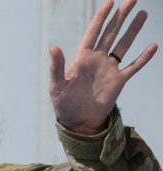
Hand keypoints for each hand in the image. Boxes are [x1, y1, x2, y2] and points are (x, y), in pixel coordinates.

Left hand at [50, 0, 157, 133]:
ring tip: (142, 13)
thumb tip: (53, 47)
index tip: (110, 1)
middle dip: (120, 16)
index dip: (101, 16)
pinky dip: (143, 58)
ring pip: (124, 45)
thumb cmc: (63, 105)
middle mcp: (97, 59)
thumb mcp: (56, 85)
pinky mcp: (118, 81)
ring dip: (133, 30)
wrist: (77, 123)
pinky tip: (153, 46)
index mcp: (82, 58)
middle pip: (111, 33)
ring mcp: (109, 69)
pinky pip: (133, 67)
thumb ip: (56, 66)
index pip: (93, 32)